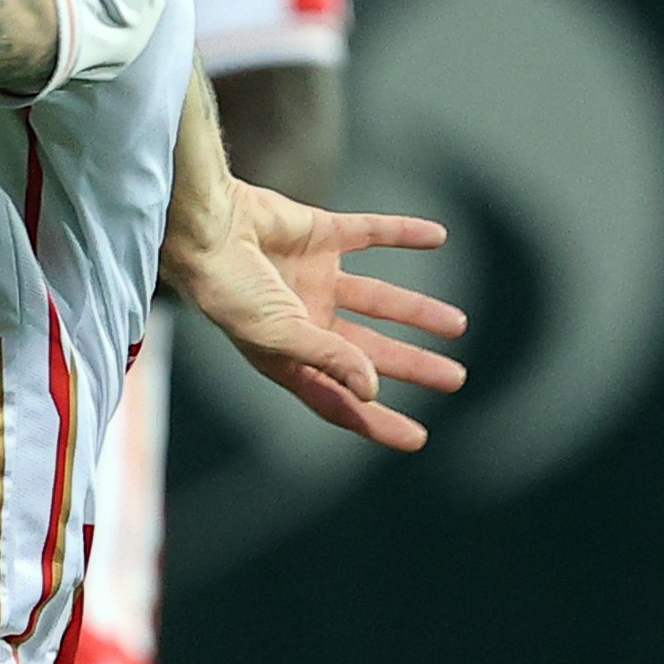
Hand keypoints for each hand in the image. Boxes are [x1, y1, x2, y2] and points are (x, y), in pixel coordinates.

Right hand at [168, 180, 463, 452]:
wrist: (205, 226)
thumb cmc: (228, 289)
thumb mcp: (279, 333)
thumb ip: (329, 358)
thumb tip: (373, 390)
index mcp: (287, 355)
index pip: (338, 397)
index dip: (375, 420)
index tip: (417, 437)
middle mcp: (304, 320)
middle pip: (369, 350)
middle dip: (411, 364)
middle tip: (454, 378)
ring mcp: (313, 278)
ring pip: (378, 299)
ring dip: (417, 311)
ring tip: (457, 324)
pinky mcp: (320, 235)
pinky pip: (370, 233)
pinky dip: (403, 233)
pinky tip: (437, 235)